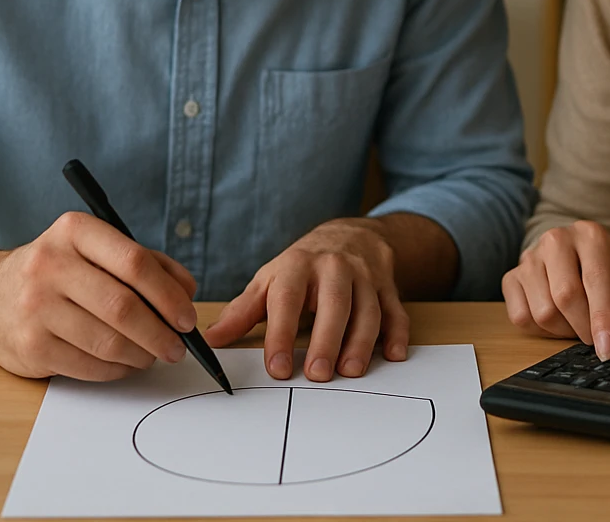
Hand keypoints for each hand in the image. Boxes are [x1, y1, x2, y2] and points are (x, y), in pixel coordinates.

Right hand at [0, 211, 198, 381]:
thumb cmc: (56, 273)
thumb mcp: (94, 250)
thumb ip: (146, 263)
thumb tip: (187, 292)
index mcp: (74, 232)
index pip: (135, 263)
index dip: (169, 295)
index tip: (187, 317)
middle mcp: (50, 265)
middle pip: (123, 307)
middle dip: (161, 333)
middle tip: (179, 346)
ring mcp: (35, 308)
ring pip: (108, 342)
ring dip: (142, 355)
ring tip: (154, 355)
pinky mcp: (30, 347)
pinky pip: (89, 366)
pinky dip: (117, 370)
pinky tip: (125, 364)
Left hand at [204, 217, 410, 381]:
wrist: (351, 236)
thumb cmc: (303, 266)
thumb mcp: (270, 280)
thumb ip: (243, 312)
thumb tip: (211, 340)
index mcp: (298, 266)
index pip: (288, 300)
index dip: (281, 334)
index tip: (277, 367)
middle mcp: (334, 268)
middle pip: (334, 304)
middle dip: (326, 339)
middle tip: (317, 374)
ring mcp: (365, 278)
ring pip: (368, 310)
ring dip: (361, 342)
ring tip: (349, 371)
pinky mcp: (388, 289)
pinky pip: (396, 311)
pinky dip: (397, 334)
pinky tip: (393, 355)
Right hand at [500, 221, 609, 360]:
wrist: (576, 256)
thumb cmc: (605, 272)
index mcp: (591, 237)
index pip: (595, 280)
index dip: (601, 319)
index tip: (606, 349)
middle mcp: (556, 240)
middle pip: (565, 296)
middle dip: (583, 328)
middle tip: (594, 338)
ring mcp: (530, 258)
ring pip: (542, 311)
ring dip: (563, 330)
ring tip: (576, 322)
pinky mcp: (511, 277)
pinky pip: (520, 317)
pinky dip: (541, 330)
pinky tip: (555, 319)